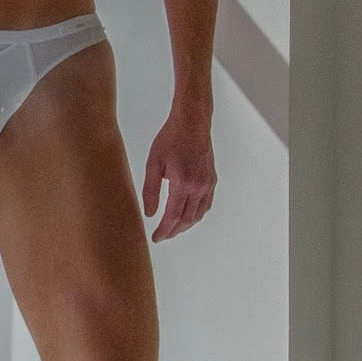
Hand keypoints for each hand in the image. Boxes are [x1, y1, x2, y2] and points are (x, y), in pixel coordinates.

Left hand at [142, 110, 215, 240]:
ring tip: (172, 228)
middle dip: (174, 231)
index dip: (164, 230)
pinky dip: (196, 214)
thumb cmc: (171, 138)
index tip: (155, 238)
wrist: (192, 122)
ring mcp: (208, 184)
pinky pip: (206, 204)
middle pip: (187, 219)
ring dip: (185, 225)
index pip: (173, 216)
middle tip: (162, 236)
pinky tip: (187, 215)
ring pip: (198, 214)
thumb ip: (150, 191)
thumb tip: (149, 213)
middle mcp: (199, 186)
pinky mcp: (212, 180)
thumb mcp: (153, 164)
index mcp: (182, 183)